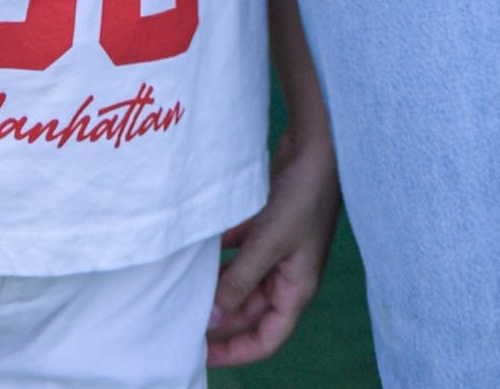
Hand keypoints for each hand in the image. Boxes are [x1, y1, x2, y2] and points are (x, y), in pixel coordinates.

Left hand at [206, 117, 341, 366]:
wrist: (318, 144)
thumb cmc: (303, 197)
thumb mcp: (269, 244)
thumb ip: (240, 282)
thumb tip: (212, 320)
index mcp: (296, 290)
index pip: (265, 338)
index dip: (234, 352)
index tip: (200, 356)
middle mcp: (287, 276)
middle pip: (249, 312)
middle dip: (219, 319)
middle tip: (181, 320)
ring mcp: (278, 250)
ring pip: (242, 281)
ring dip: (217, 287)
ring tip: (184, 291)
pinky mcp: (269, 227)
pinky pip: (241, 251)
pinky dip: (222, 255)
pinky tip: (200, 253)